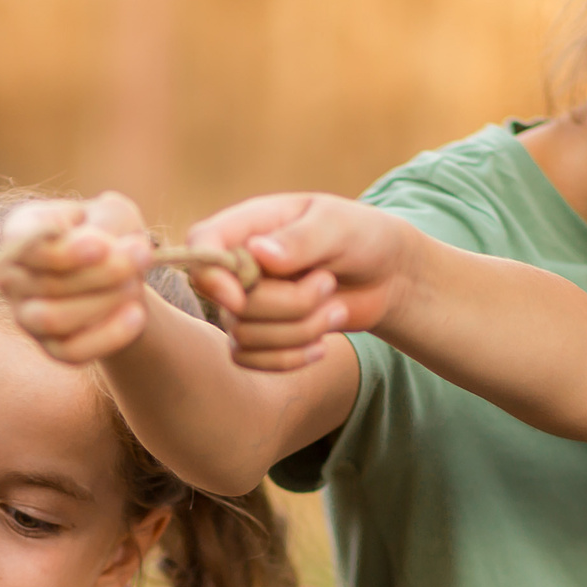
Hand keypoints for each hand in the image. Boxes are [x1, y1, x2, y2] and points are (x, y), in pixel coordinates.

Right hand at [0, 194, 160, 364]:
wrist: (121, 275)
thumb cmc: (111, 234)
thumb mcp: (115, 215)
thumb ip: (106, 224)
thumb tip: (103, 250)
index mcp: (19, 230)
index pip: (22, 242)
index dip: (61, 250)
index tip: (102, 246)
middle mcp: (12, 276)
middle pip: (47, 283)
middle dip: (102, 272)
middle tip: (143, 255)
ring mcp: (26, 316)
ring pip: (53, 319)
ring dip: (103, 302)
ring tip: (136, 283)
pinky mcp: (50, 347)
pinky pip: (71, 351)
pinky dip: (108, 335)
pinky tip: (137, 315)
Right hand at [184, 193, 419, 370]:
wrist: (386, 276)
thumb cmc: (362, 237)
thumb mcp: (338, 226)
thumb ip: (301, 239)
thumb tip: (259, 252)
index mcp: (249, 225)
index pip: (201, 246)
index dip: (209, 276)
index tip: (240, 297)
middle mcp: (238, 265)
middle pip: (233, 304)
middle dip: (290, 305)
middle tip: (328, 283)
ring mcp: (245, 303)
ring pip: (244, 336)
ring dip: (300, 331)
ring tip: (334, 308)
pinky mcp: (257, 336)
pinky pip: (250, 361)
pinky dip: (290, 359)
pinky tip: (321, 345)